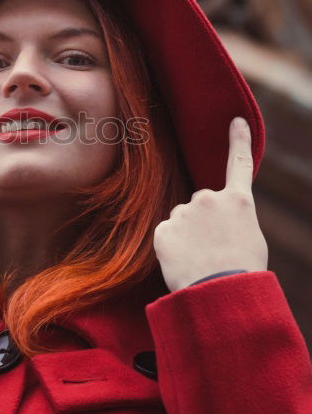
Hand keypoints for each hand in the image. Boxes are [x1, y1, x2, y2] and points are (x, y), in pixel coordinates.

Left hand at [153, 117, 267, 291]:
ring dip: (185, 237)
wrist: (220, 293)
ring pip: (180, 220)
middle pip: (199, 205)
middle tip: (211, 250)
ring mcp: (184, 212)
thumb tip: (220, 222)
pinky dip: (171, 249)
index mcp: (238, 201)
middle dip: (201, 223)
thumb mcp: (251, 240)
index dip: (238, 141)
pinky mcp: (163, 230)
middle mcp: (209, 199)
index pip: (238, 164)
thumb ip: (234, 220)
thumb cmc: (242, 272)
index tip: (236, 120)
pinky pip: (165, 236)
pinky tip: (183, 263)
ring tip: (199, 260)